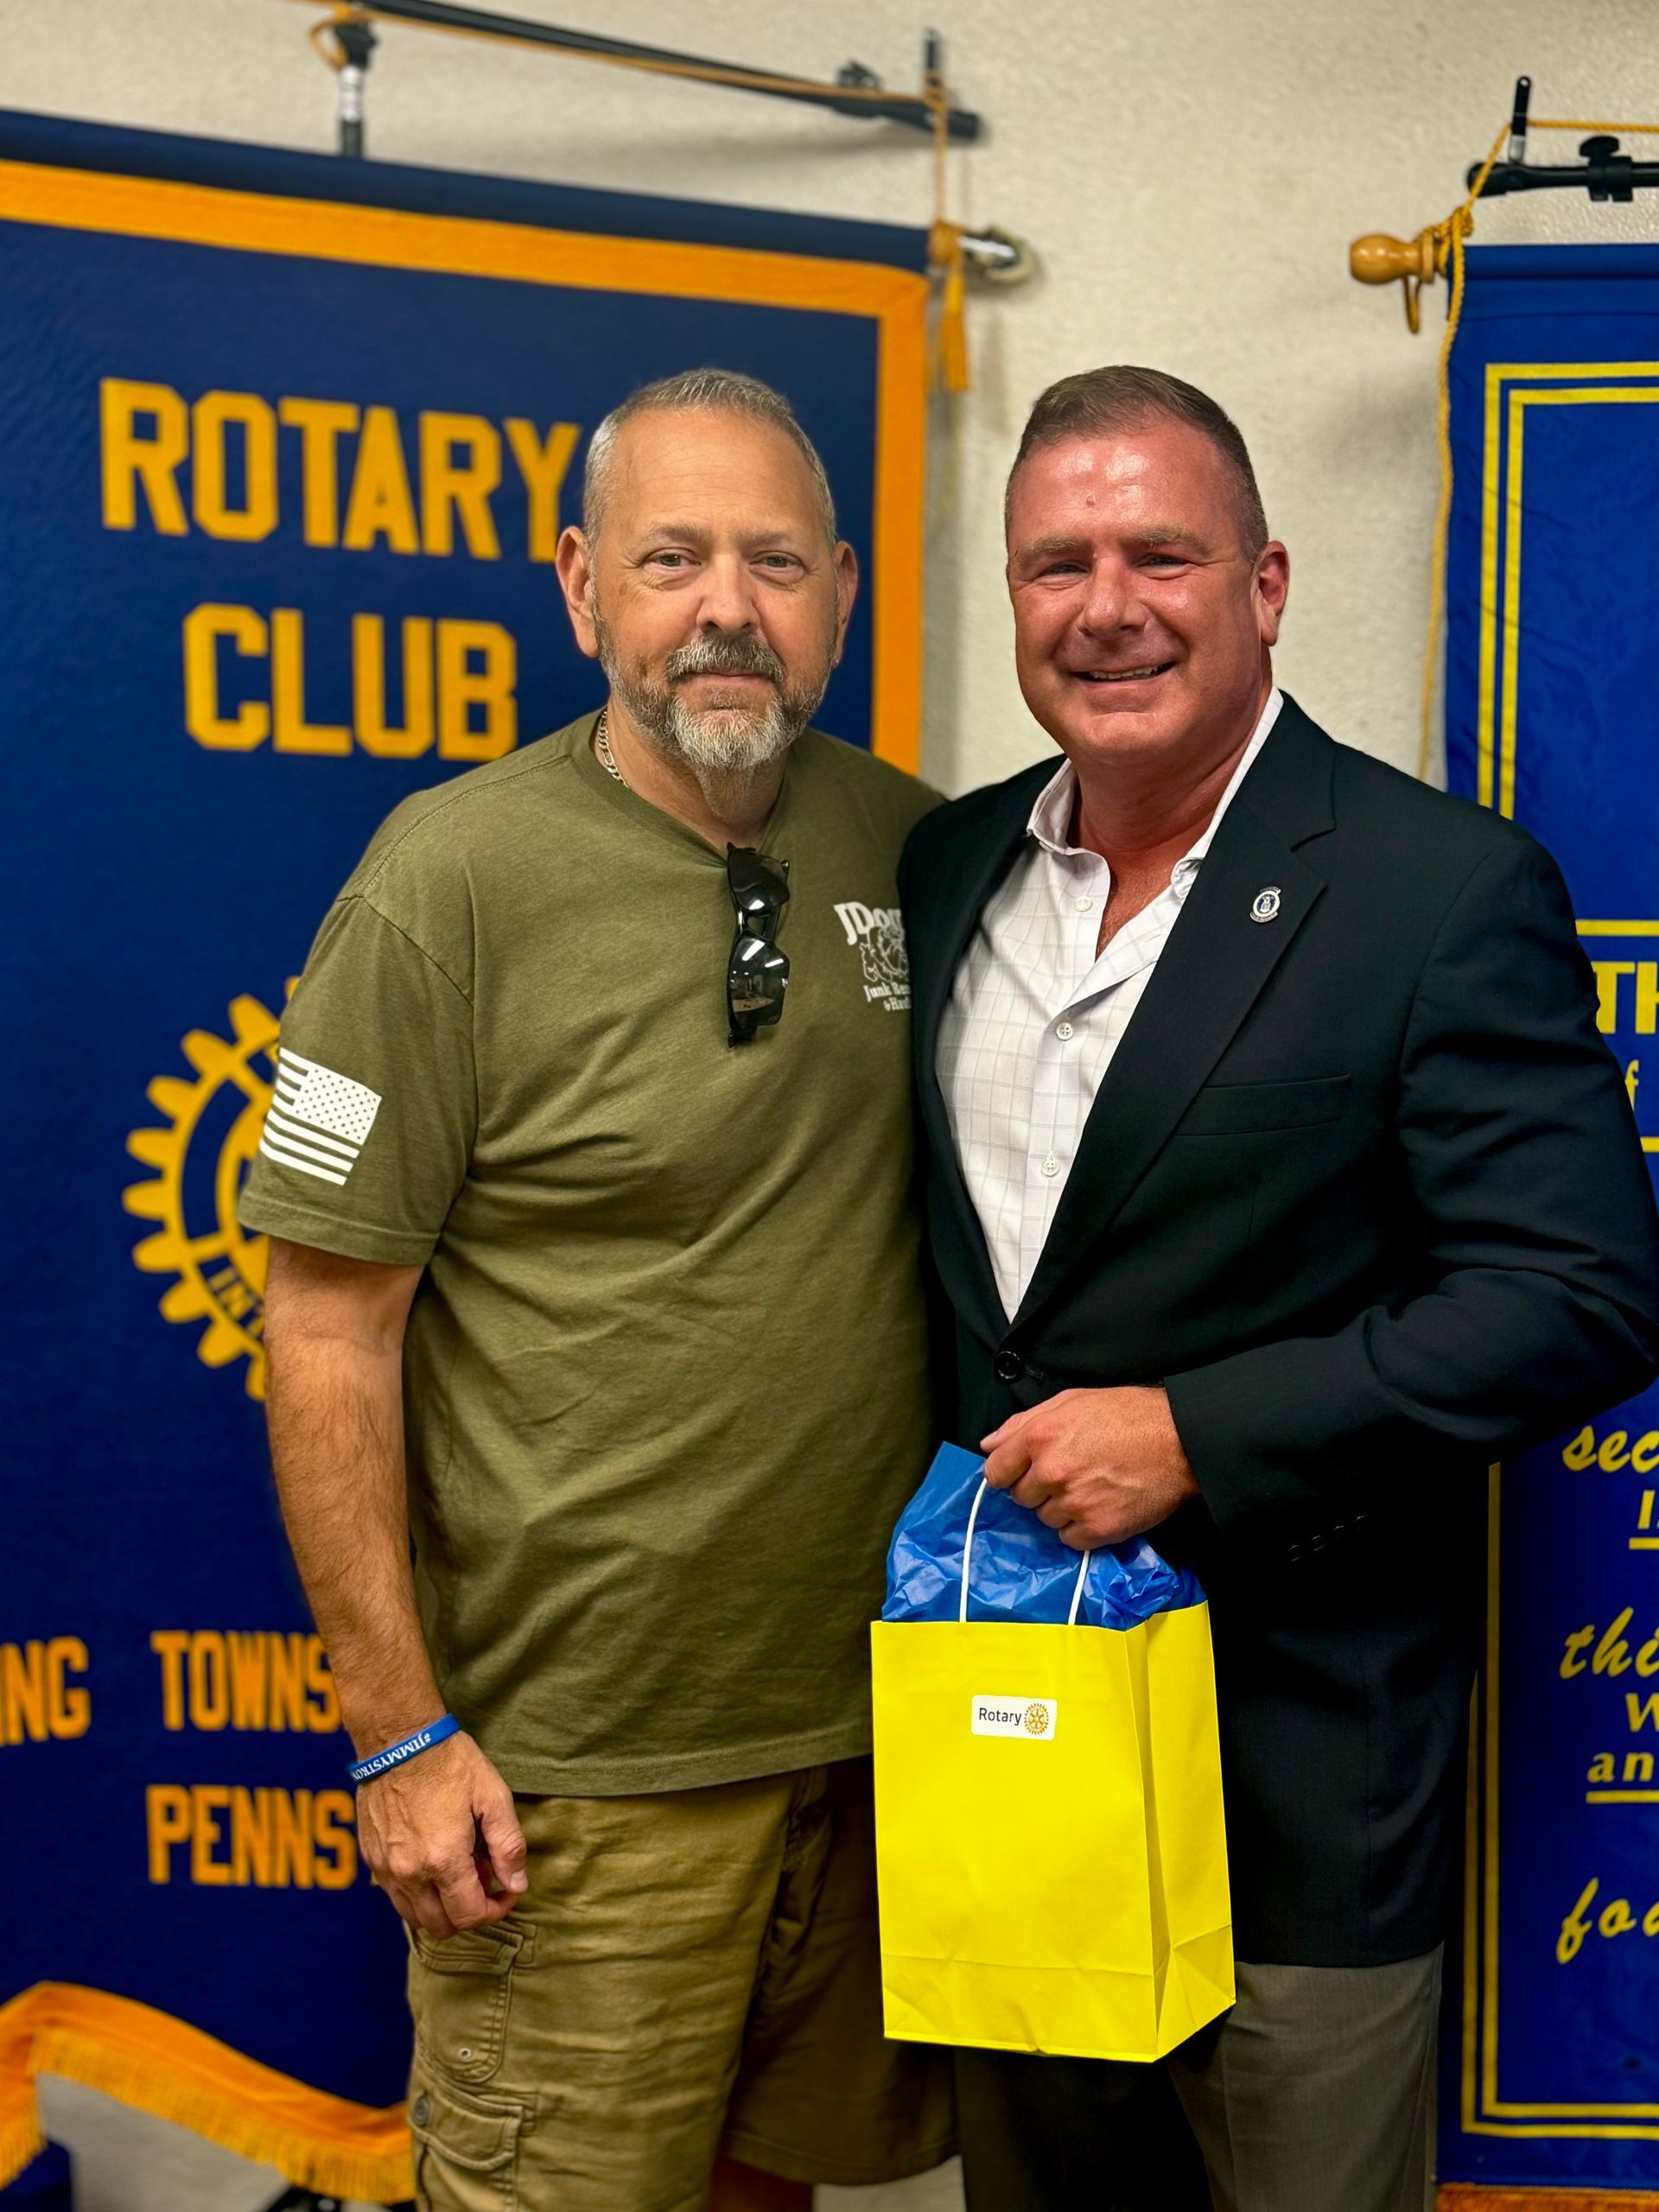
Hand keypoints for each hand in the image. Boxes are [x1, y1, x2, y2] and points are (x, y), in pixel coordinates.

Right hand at [354, 1730, 527, 1937]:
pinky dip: (418, 1894)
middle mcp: (410, 1874)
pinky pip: (396, 1896)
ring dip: (441, 1908)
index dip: (496, 1910)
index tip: (507, 1889)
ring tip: (458, 1870)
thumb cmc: (450, 1763)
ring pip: (415, 1918)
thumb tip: (517, 1885)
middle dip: (469, 1913)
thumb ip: (508, 1846)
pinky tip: (432, 1861)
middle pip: (442, 1927)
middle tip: (484, 1878)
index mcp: (443, 1860)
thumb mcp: (492, 1797)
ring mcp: (386, 1869)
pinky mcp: (371, 1859)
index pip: (471, 1916)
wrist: (398, 1740)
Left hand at [981, 1386, 1198, 1548]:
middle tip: (1069, 1474)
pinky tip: (1099, 1507)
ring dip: (1061, 1508)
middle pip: (1020, 1497)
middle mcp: (1051, 1471)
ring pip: (1045, 1519)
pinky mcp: (1097, 1529)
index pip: (996, 1471)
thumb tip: (989, 1444)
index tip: (1023, 1472)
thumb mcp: (1072, 1401)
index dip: (1008, 1473)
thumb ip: (1023, 1422)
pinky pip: (1069, 1539)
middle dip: (1038, 1488)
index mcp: (1040, 1436)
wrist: (1179, 1441)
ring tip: (1090, 1488)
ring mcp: (1073, 1502)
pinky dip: (1081, 1528)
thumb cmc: (1128, 1415)